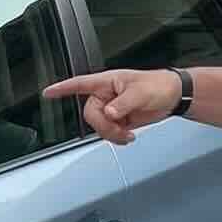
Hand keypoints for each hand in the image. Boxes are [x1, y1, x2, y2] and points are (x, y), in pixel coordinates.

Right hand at [42, 67, 181, 144]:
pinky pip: (109, 133)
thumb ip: (123, 104)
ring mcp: (113, 109)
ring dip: (112, 134)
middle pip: (90, 114)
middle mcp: (107, 96)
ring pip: (99, 126)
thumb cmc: (158, 85)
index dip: (62, 88)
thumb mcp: (140, 92)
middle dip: (104, 126)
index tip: (48, 93)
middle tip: (119, 129)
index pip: (80, 84)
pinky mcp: (119, 120)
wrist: (173, 97)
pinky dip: (117, 138)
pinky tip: (128, 136)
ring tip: (127, 134)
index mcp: (107, 82)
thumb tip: (109, 113)